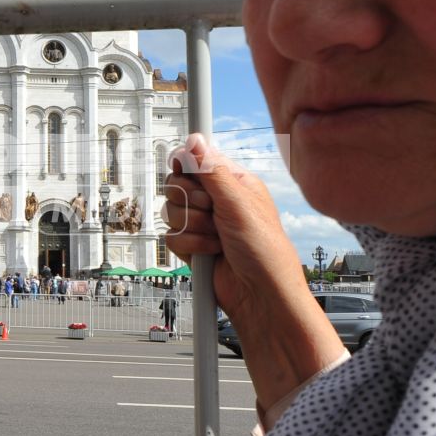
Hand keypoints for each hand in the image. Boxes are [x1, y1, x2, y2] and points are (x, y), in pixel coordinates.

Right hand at [162, 133, 346, 419]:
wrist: (260, 295)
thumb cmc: (265, 250)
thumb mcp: (239, 203)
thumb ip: (211, 171)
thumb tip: (194, 140)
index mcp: (232, 181)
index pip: (195, 159)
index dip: (187, 167)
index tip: (189, 175)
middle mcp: (216, 200)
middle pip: (175, 185)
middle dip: (191, 203)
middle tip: (213, 214)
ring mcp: (203, 223)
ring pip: (170, 212)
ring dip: (192, 228)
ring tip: (217, 238)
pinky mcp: (193, 246)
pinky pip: (171, 236)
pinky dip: (189, 246)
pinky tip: (210, 253)